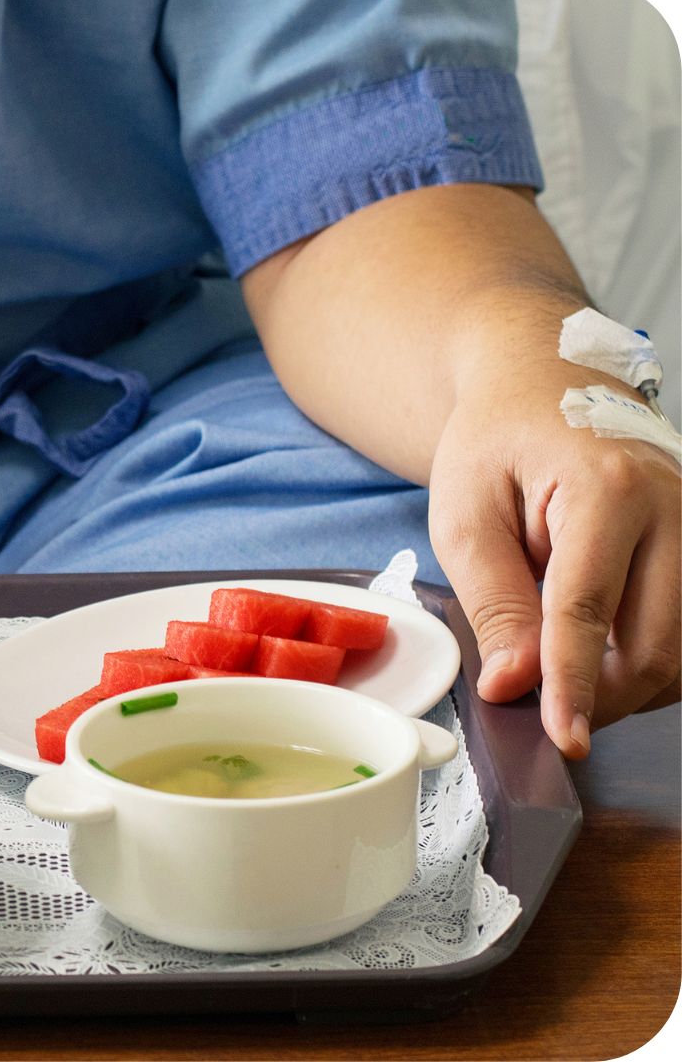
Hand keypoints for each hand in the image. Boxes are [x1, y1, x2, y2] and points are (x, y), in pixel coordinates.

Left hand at [429, 359, 681, 758]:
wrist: (542, 385)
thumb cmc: (496, 442)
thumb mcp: (464, 516)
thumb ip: (493, 603)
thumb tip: (514, 684)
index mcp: (608, 488)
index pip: (588, 610)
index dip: (572, 685)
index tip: (564, 739)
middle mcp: (675, 507)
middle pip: (657, 643)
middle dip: (602, 696)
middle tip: (545, 712)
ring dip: (628, 686)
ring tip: (567, 675)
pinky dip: (648, 662)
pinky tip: (600, 655)